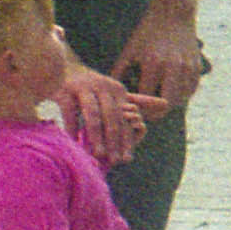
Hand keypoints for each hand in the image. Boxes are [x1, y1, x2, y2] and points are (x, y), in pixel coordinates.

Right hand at [53, 60, 167, 164]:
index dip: (126, 139)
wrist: (63, 68)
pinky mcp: (64, 90)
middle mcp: (102, 86)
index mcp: (117, 90)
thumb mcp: (116, 93)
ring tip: (98, 154)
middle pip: (111, 117)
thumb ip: (139, 101)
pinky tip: (73, 141)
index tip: (127, 159)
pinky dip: (72, 126)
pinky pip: (69, 110)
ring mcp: (82, 87)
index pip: (125, 118)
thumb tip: (167, 104)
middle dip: (114, 140)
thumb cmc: (93, 88)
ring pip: (92, 114)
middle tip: (115, 161)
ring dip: (96, 135)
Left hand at [111, 11, 206, 112]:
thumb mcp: (130, 50)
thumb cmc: (147, 33)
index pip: (148, 97)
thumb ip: (119, 72)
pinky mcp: (197, 67)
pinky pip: (190, 90)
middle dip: (156, 112)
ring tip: (159, 98)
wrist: (173, 14)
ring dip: (169, 103)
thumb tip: (113, 93)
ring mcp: (187, 67)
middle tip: (148, 111)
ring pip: (180, 100)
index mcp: (153, 63)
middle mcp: (173, 67)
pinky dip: (181, 94)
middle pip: (167, 105)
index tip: (136, 109)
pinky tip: (171, 89)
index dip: (141, 107)